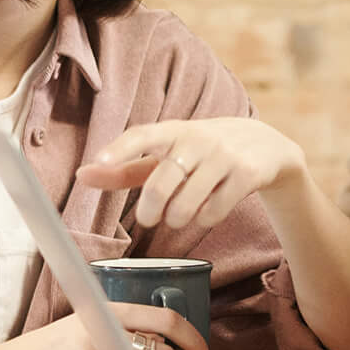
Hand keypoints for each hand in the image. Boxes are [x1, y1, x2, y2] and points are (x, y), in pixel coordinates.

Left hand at [76, 117, 306, 231]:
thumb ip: (126, 167)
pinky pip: (214, 211)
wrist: (266, 146)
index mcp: (174, 130)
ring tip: (178, 216)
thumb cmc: (203, 152)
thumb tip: (82, 175)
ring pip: (186, 203)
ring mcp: (224, 156)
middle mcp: (198, 139)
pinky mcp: (247, 174)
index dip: (120, 149)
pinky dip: (205, 219)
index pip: (143, 135)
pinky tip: (208, 210)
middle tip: (148, 219)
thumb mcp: (168, 154)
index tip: (99, 162)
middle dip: (150, 210)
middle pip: (161, 183)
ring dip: (177, 219)